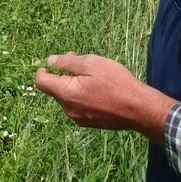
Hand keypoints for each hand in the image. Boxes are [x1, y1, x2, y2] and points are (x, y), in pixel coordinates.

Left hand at [34, 51, 174, 144]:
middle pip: (55, 89)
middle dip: (63, 73)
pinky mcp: (89, 122)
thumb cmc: (116, 83)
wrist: (139, 109)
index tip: (53, 62)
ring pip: (67, 97)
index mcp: (66, 94)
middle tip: (78, 59)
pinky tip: (98, 88)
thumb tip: (50, 61)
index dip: (43, 69)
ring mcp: (79, 118)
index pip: (41, 82)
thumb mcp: (91, 64)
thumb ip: (67, 62)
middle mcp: (68, 109)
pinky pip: (78, 105)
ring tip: (92, 74)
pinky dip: (81, 94)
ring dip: (73, 83)